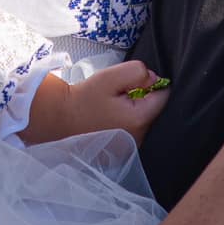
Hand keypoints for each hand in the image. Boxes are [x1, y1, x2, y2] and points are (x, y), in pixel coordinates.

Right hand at [20, 61, 170, 145]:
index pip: (164, 95)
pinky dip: (126, 124)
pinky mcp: (124, 152)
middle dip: (142, 98)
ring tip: (111, 108)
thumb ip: (137, 72)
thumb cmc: (84, 98)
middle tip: (117, 95)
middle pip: (155, 109)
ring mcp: (132, 147)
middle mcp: (140, 137)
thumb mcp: (110, 77)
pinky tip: (110, 120)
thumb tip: (154, 79)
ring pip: (145, 121)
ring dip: (134, 111)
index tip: (130, 83)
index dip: (150, 84)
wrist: (59, 120)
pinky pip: (135, 132)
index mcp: (140, 118)